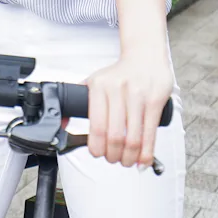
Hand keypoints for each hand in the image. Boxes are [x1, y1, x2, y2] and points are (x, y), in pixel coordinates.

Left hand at [84, 53, 174, 167]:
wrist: (145, 56)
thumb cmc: (118, 74)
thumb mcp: (94, 82)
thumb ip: (77, 102)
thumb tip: (62, 124)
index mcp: (99, 87)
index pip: (96, 127)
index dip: (97, 148)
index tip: (98, 154)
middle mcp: (117, 90)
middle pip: (114, 136)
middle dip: (113, 156)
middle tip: (113, 159)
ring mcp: (137, 95)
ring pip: (133, 138)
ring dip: (129, 157)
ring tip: (127, 161)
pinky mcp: (155, 99)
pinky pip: (150, 133)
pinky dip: (147, 152)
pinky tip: (143, 160)